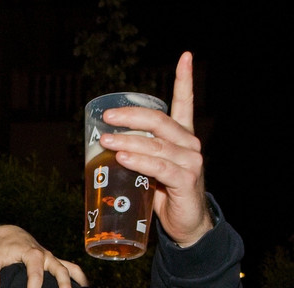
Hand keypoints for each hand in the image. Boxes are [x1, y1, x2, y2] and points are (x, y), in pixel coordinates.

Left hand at [0, 225, 87, 287]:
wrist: (10, 236)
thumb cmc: (2, 249)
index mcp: (31, 254)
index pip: (34, 273)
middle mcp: (45, 255)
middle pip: (59, 268)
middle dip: (63, 283)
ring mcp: (52, 258)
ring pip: (69, 267)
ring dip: (77, 280)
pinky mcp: (54, 261)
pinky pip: (71, 268)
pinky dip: (79, 277)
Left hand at [98, 51, 210, 247]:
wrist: (187, 226)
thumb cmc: (165, 196)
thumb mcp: (151, 171)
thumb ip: (137, 155)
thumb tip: (102, 148)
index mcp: (182, 138)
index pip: (185, 103)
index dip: (184, 80)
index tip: (185, 56)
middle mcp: (190, 145)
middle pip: (159, 122)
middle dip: (131, 116)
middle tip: (107, 118)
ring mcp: (190, 162)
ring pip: (155, 145)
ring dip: (127, 141)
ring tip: (105, 140)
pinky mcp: (186, 181)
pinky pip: (159, 167)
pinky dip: (140, 161)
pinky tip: (123, 157)